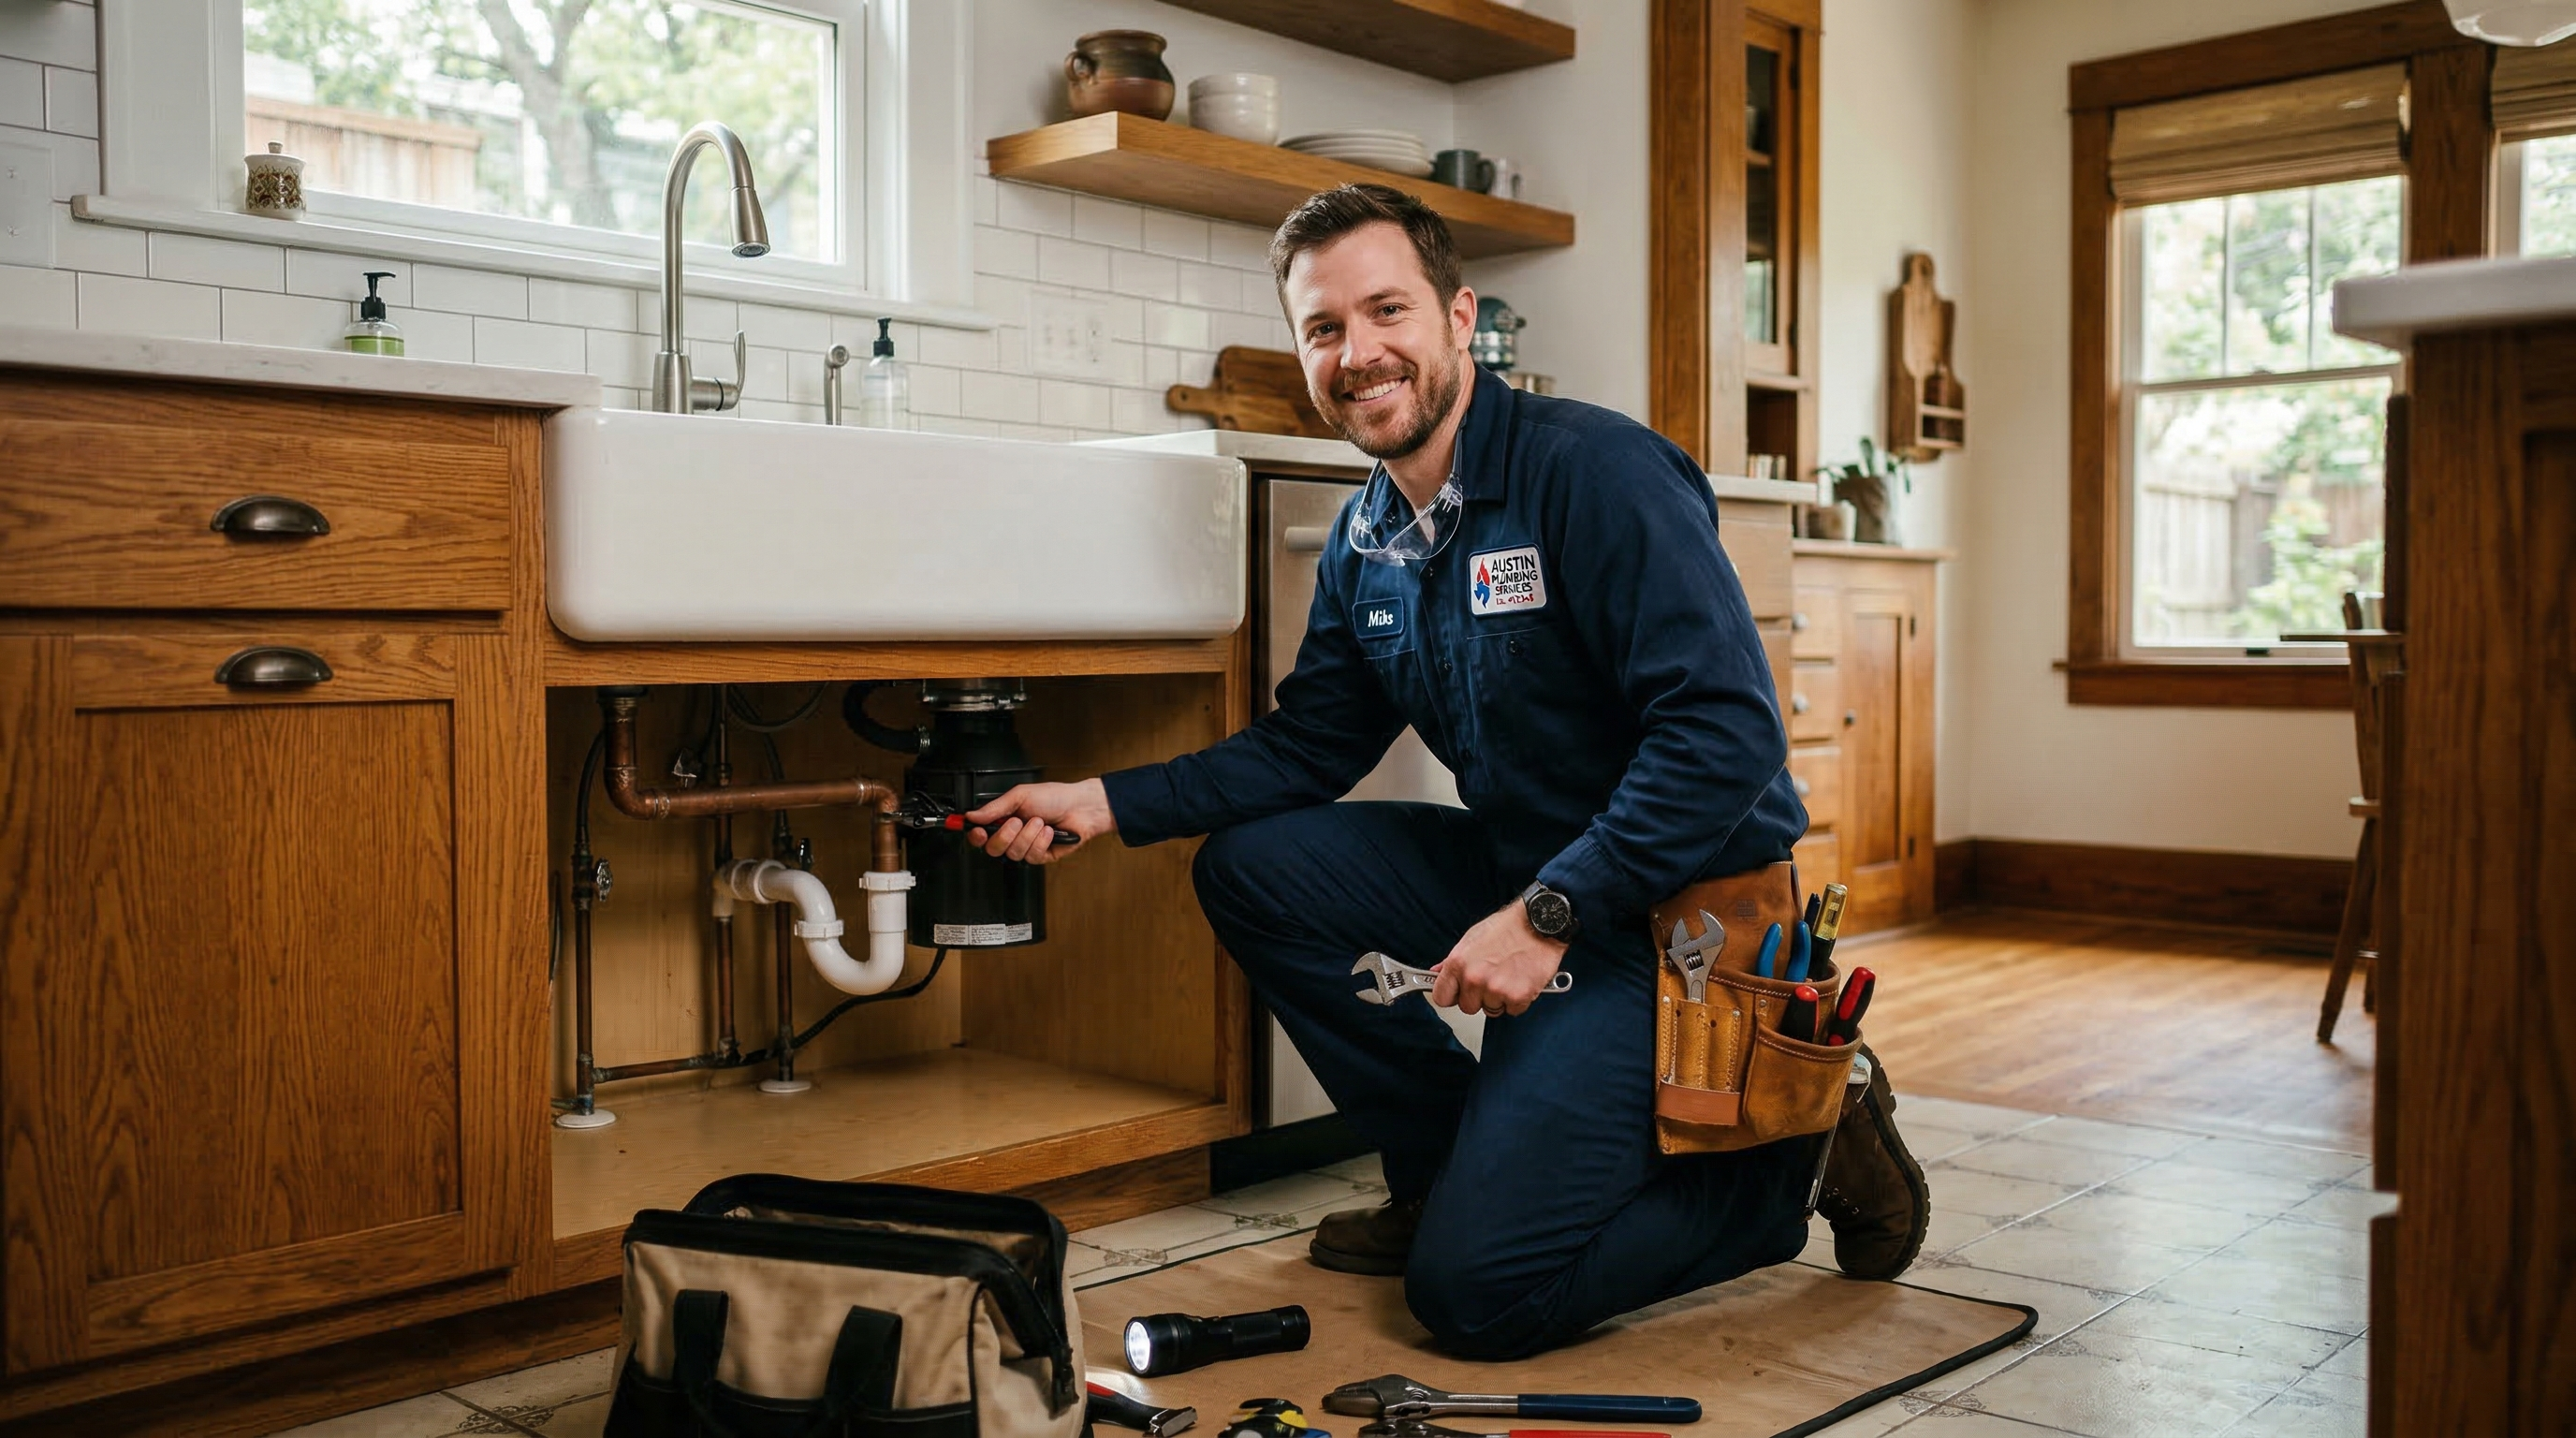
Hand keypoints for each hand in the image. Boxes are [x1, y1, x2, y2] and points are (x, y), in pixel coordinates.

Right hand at [964, 779, 1114, 865]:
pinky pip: (1032, 856)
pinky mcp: (1041, 856)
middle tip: (1017, 821)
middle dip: (1005, 835)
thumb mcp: (1020, 796)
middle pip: (993, 849)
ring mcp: (1026, 846)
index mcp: (1004, 818)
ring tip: (1040, 822)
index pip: (981, 834)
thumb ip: (994, 808)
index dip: (976, 836)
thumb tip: (971, 815)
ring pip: (1014, 853)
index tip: (978, 831)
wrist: (1080, 806)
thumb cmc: (1053, 797)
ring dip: (1028, 835)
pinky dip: (1041, 841)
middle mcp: (1013, 834)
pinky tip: (1049, 832)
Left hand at [1430, 902, 1568, 1016]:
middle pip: (1467, 1007)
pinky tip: (1522, 980)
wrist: (1539, 923)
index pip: (1441, 997)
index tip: (1459, 992)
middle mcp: (1474, 978)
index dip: (1452, 995)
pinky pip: (1513, 1010)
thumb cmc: (1508, 927)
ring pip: (1491, 1009)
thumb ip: (1453, 960)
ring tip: (1509, 975)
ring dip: (1500, 999)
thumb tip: (1436, 972)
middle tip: (1493, 979)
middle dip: (1479, 997)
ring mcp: (1496, 989)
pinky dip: (1519, 999)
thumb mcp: (1472, 938)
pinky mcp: (1518, 997)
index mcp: (1458, 963)